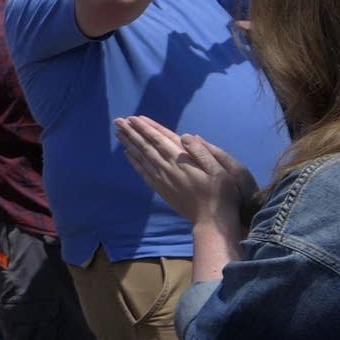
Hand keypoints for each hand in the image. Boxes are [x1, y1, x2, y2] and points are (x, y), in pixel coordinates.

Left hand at [117, 116, 257, 227]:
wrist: (211, 220)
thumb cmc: (221, 194)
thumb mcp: (220, 170)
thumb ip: (202, 152)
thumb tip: (186, 135)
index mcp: (182, 160)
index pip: (159, 140)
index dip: (146, 128)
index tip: (133, 118)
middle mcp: (167, 168)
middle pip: (146, 146)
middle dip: (132, 132)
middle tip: (118, 121)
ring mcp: (162, 179)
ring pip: (142, 157)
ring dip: (130, 144)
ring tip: (119, 133)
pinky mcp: (161, 189)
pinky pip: (143, 172)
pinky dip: (134, 161)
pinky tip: (128, 154)